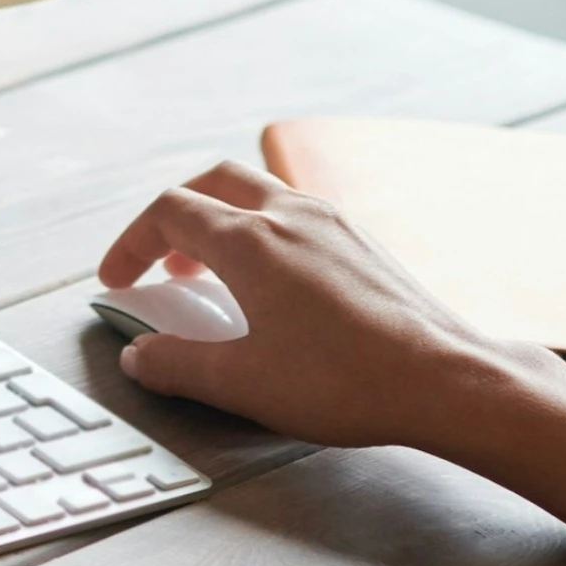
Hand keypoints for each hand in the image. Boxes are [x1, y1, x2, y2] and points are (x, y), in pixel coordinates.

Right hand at [94, 164, 565, 455]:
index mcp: (250, 241)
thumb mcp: (240, 383)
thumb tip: (140, 355)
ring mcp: (335, 224)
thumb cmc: (347, 380)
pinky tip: (277, 289)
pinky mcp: (366, 245)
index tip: (119, 279)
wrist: (446, 380)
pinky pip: (300, 217)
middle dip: (175, 216)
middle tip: (163, 263)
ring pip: (261, 194)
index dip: (131, 243)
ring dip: (224, 223)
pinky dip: (267, 236)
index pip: (169, 212)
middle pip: (214, 182)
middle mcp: (291, 215)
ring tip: (216, 277)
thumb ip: (176, 364)